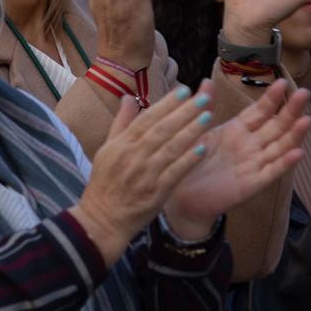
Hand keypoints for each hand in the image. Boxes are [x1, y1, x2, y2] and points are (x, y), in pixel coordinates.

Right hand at [71, 82, 227, 263]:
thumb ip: (121, 122)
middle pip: (162, 130)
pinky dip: (188, 160)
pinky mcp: (156, 193)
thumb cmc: (105, 183)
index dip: (167, 104)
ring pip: (171, 149)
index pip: (147, 118)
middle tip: (203, 97)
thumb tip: (128, 97)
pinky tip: (203, 148)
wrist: (102, 219)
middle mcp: (133, 156)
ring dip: (190, 131)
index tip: (184, 90)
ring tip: (208, 116)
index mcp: (121, 144)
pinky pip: (175, 173)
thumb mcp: (106, 149)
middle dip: (184, 112)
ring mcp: (145, 175)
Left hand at [165, 79, 310, 236]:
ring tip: (306, 120)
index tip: (284, 82)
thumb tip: (206, 81)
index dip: (272, 98)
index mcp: (237, 130)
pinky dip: (285, 163)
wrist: (183, 197)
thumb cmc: (190, 162)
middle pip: (276, 125)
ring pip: (279, 147)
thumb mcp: (196, 132)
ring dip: (294, 135)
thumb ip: (204, 108)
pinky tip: (298, 153)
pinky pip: (271, 172)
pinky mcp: (252, 184)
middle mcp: (250, 145)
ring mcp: (254, 164)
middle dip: (290, 110)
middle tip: (304, 93)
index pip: (260, 111)